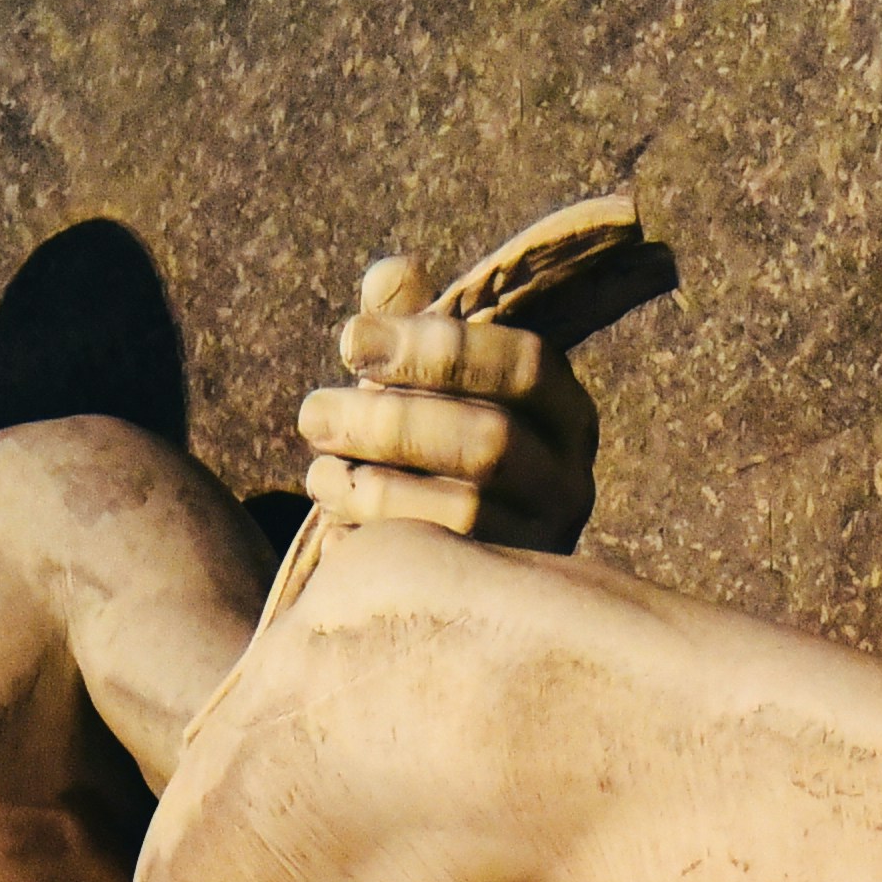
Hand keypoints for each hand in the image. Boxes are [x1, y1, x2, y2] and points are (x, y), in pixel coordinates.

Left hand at [294, 259, 597, 553]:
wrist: (438, 574)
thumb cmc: (427, 451)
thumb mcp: (420, 385)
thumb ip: (408, 327)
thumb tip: (392, 273)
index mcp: (564, 411)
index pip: (522, 363)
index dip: (434, 347)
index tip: (348, 342)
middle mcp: (570, 482)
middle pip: (491, 442)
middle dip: (389, 423)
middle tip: (311, 413)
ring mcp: (542, 549)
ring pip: (464, 513)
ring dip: (375, 487)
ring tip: (317, 473)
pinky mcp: (499, 608)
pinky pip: (437, 575)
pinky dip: (375, 543)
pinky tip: (333, 529)